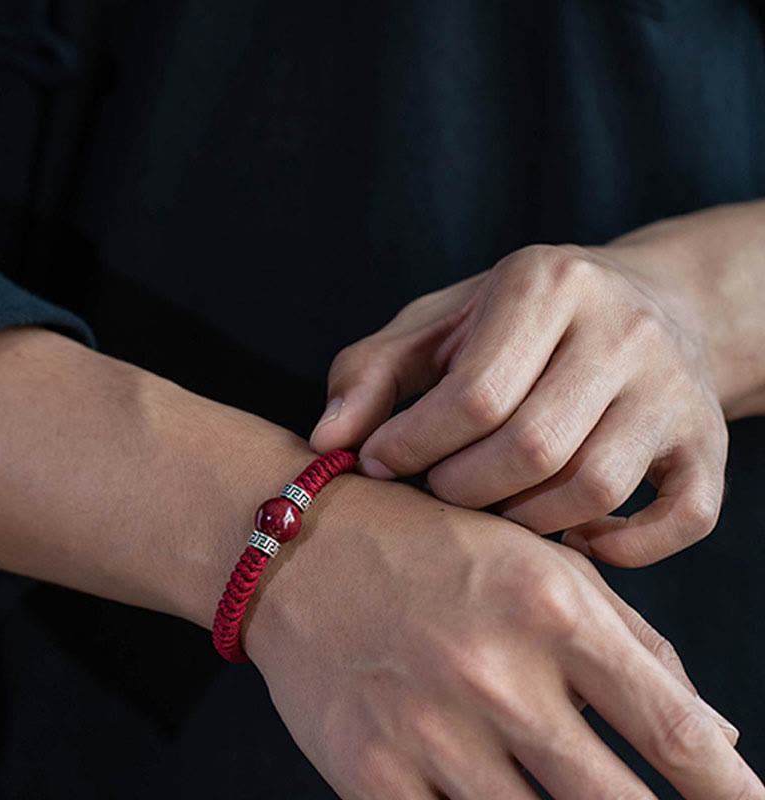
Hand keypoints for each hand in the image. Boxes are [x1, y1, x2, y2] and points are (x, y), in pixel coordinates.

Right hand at [245, 476, 759, 798]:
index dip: (727, 792)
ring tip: (581, 798)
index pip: (671, 730)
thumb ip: (632, 639)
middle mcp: (497, 675)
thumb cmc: (432, 545)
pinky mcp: (372, 773)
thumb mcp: (536, 559)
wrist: (304, 550)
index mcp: (550, 608)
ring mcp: (430, 732)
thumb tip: (714, 731)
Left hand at [311, 239, 728, 566]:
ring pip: (594, 488)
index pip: (475, 392)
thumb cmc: (517, 322)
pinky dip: (624, 549)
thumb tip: (327, 441)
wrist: (642, 302)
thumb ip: (373, 372)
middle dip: (463, 489)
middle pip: (533, 447)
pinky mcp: (709, 441)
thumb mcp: (438, 324)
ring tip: (489, 508)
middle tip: (435, 491)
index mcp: (548, 284)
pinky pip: (683, 519)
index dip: (414, 445)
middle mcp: (624, 330)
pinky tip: (574, 537)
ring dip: (525, 522)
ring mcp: (676, 389)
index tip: (380, 463)